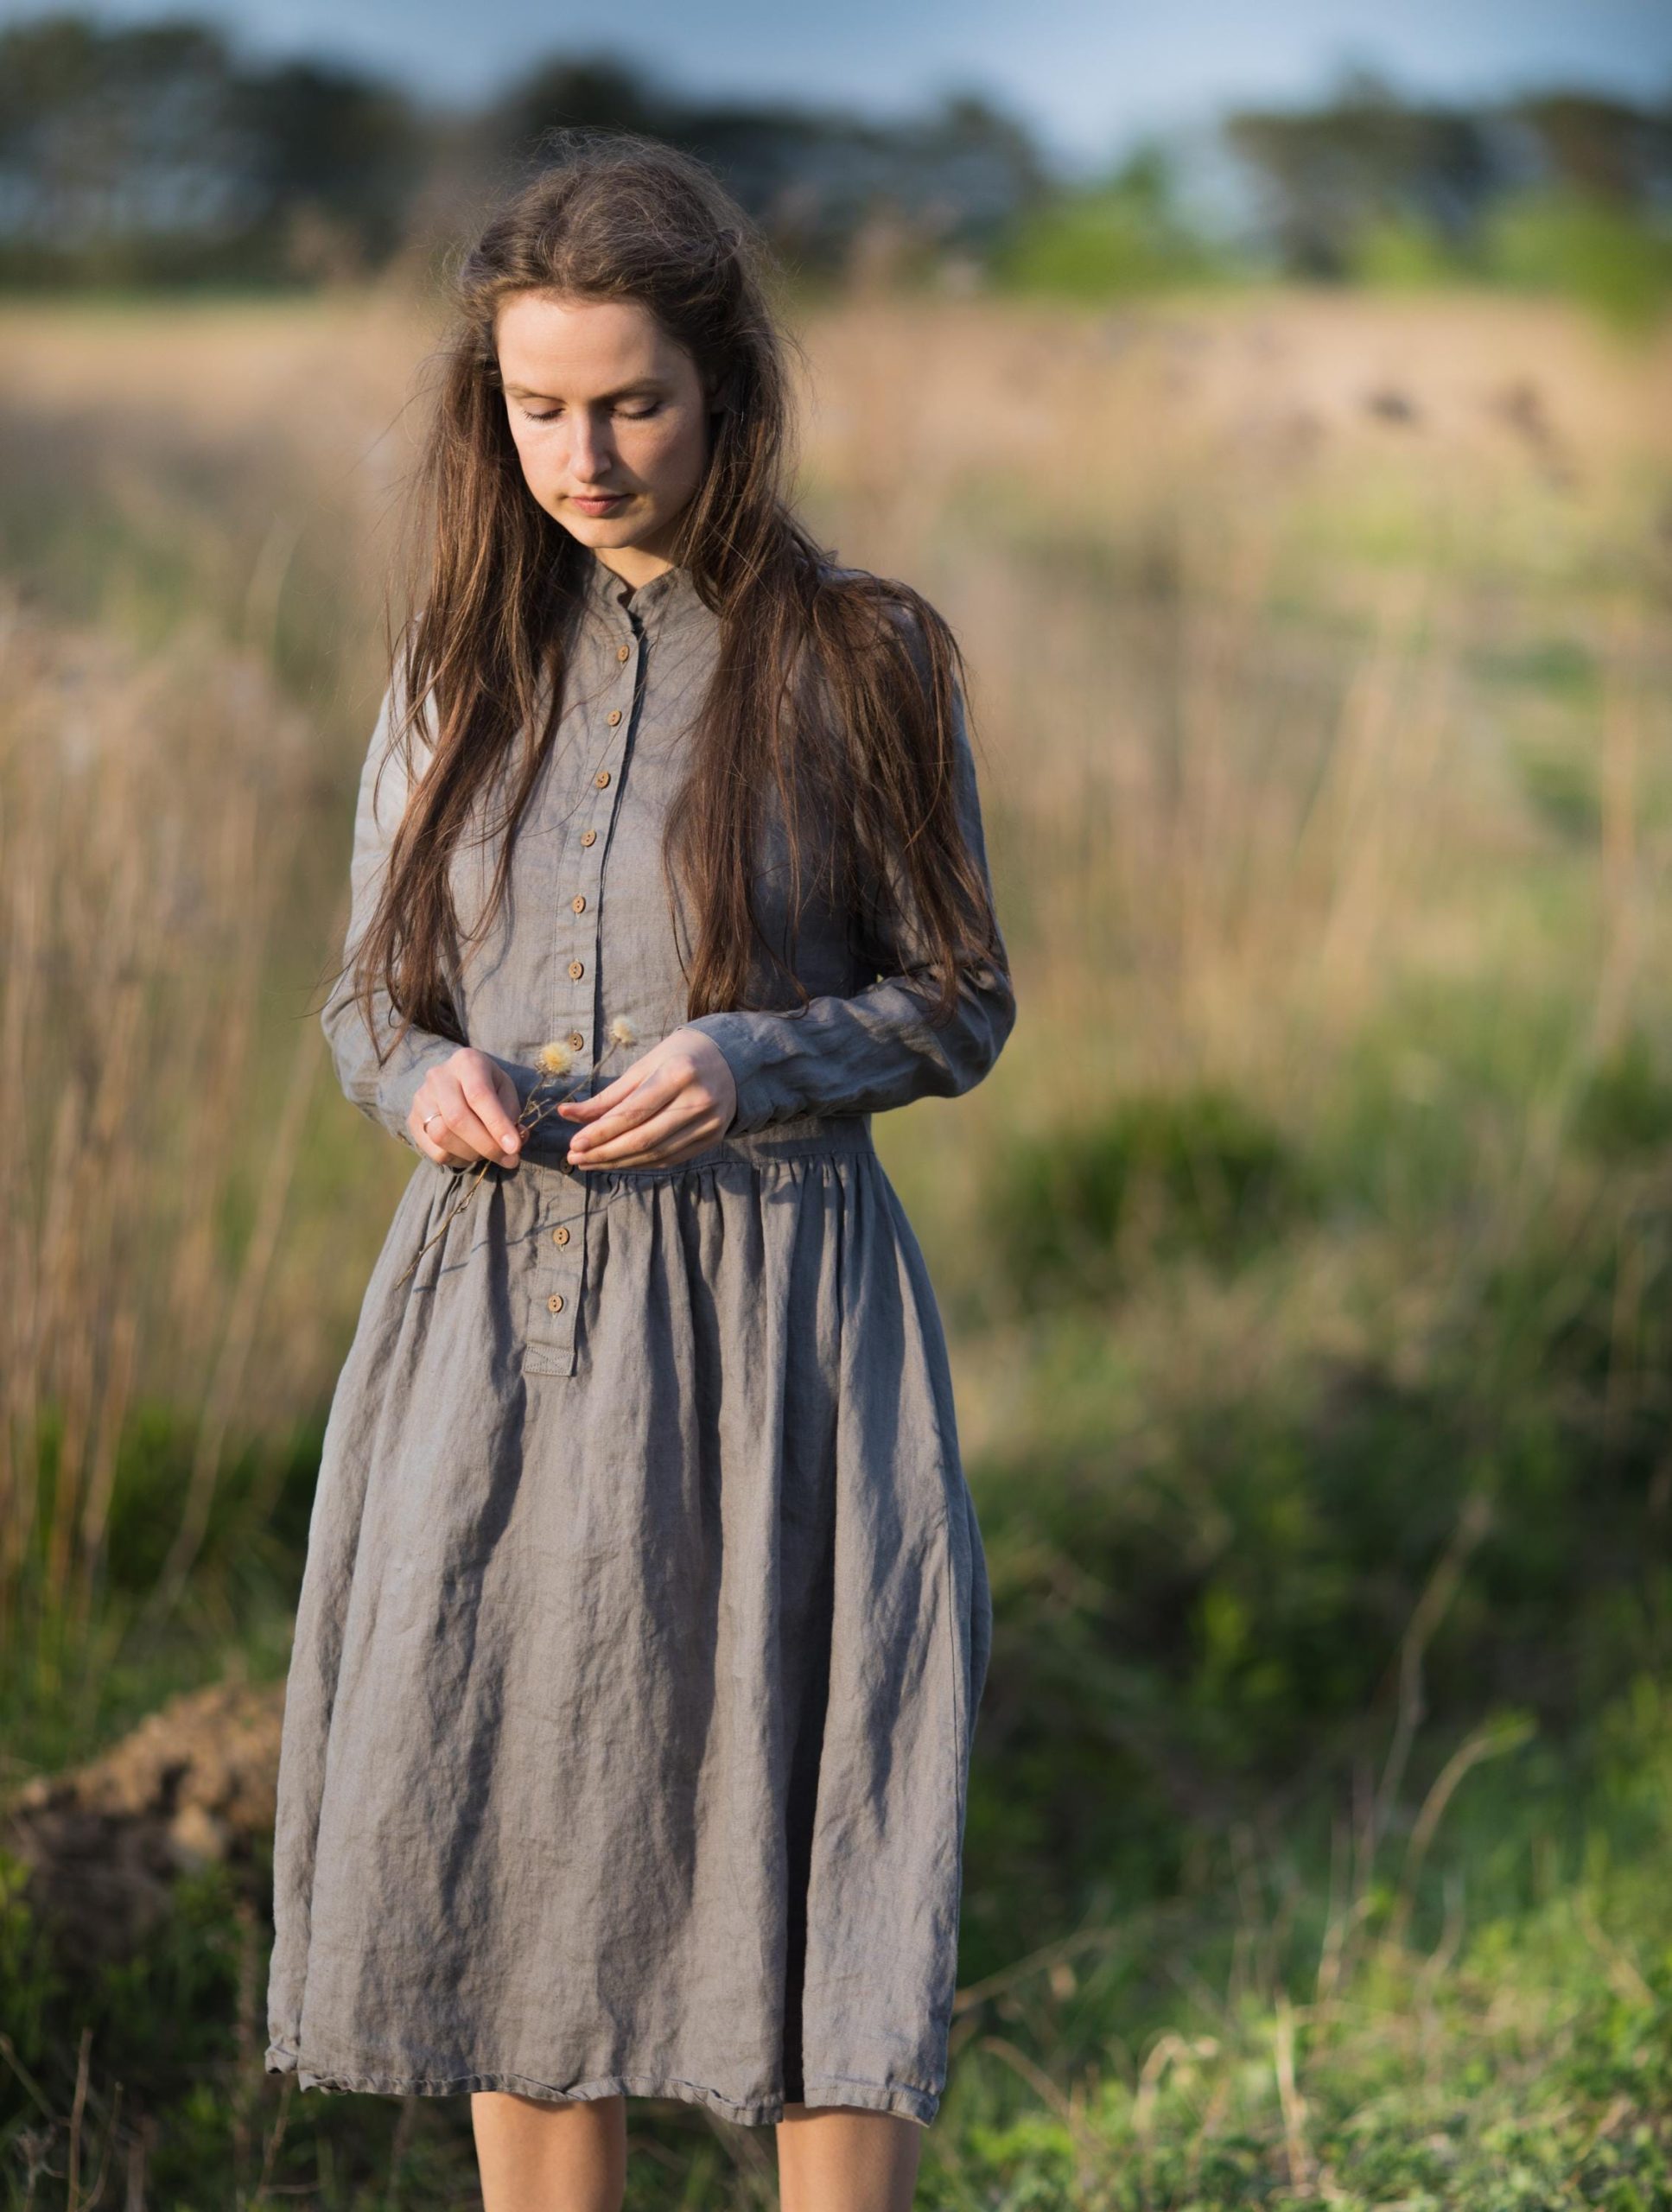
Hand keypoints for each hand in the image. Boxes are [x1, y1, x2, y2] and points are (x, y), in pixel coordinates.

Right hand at [409, 1047, 524, 1168]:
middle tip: (508, 1159)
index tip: (514, 1148)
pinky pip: (434, 1150)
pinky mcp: (412, 1120)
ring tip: (487, 1151)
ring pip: (441, 1136)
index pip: (479, 1095)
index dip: (497, 1124)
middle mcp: (438, 1076)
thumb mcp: (505, 1090)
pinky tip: (469, 1152)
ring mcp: (421, 1098)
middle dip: (486, 1145)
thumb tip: (512, 1146)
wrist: (454, 1080)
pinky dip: (457, 1159)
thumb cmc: (487, 1085)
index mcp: (466, 1062)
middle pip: (457, 1118)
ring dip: (471, 1153)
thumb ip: (510, 1114)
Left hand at [558, 1028, 736, 1169]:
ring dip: (618, 1162)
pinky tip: (618, 1162)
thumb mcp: (644, 1066)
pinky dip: (641, 1164)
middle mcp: (698, 1100)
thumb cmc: (678, 1057)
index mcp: (679, 1073)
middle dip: (604, 1152)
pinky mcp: (713, 1138)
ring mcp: (709, 1123)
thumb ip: (608, 1096)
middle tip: (575, 1158)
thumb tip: (566, 1114)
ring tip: (590, 1162)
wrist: (731, 1060)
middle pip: (643, 1138)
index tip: (574, 1144)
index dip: (600, 1133)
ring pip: (656, 1154)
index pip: (632, 1113)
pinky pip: (670, 1159)